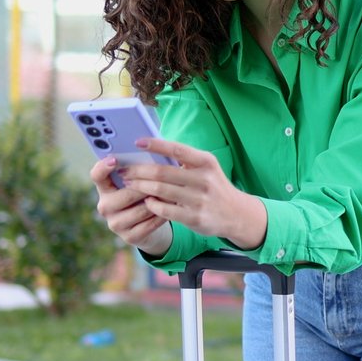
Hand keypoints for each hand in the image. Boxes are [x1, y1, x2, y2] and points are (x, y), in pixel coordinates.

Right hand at [90, 157, 172, 256]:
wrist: (148, 225)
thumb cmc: (143, 195)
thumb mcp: (138, 182)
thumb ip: (138, 169)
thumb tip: (151, 147)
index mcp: (104, 188)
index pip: (97, 175)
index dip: (103, 167)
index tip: (114, 159)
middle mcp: (105, 206)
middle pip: (126, 194)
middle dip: (147, 187)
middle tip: (164, 178)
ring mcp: (115, 223)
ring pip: (141, 210)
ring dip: (159, 202)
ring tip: (173, 193)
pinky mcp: (129, 237)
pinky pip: (149, 224)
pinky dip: (162, 215)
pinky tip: (171, 208)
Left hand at [120, 138, 268, 250]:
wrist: (237, 214)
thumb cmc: (214, 186)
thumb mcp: (206, 168)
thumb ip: (184, 160)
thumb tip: (152, 150)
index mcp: (205, 162)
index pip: (176, 149)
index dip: (155, 145)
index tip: (137, 142)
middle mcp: (204, 179)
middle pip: (162, 172)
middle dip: (139, 170)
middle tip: (125, 170)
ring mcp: (199, 200)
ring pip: (160, 191)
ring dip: (141, 187)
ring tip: (130, 184)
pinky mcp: (195, 218)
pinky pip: (165, 210)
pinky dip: (152, 204)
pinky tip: (146, 201)